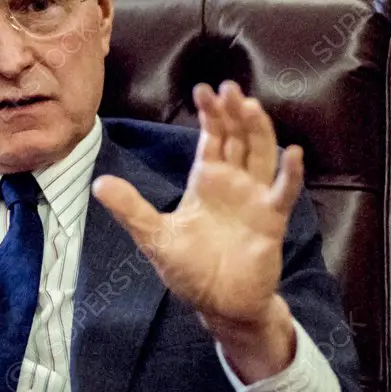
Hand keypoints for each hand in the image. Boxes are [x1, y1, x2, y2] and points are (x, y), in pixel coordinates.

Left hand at [93, 81, 303, 378]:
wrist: (219, 304)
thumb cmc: (190, 270)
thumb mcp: (155, 236)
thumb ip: (131, 208)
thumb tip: (98, 183)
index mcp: (207, 182)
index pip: (212, 139)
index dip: (210, 115)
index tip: (203, 90)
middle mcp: (234, 183)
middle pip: (237, 138)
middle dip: (232, 113)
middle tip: (227, 88)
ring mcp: (255, 199)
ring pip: (261, 155)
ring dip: (258, 131)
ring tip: (251, 106)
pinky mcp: (271, 220)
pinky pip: (283, 192)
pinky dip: (290, 173)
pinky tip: (292, 153)